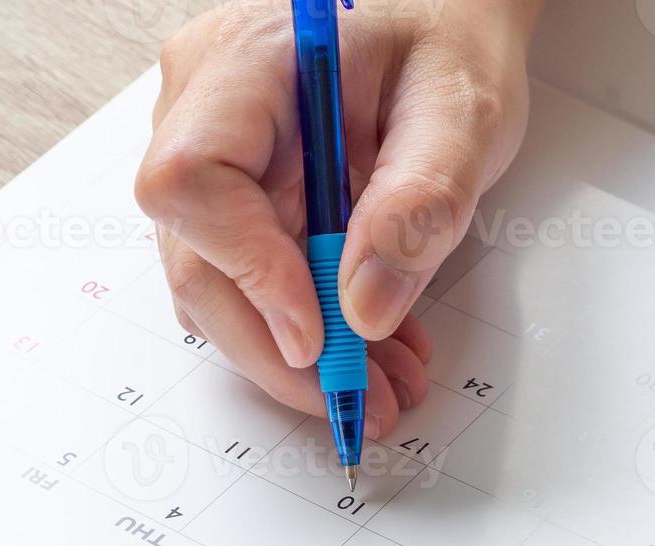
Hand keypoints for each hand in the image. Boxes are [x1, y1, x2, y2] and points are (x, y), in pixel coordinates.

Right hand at [135, 0, 540, 432]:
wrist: (449, 20)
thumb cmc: (450, 37)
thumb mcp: (460, 110)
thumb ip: (420, 201)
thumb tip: (365, 308)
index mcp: (242, 66)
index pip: (193, 182)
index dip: (247, 271)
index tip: (317, 335)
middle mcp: (205, 112)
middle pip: (196, 255)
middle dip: (277, 346)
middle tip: (355, 398)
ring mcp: (217, 158)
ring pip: (221, 283)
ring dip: (299, 352)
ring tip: (382, 383)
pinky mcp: (245, 198)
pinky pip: (256, 279)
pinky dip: (312, 328)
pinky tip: (372, 349)